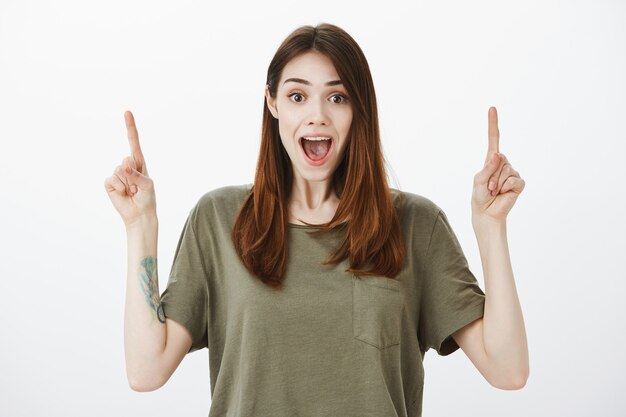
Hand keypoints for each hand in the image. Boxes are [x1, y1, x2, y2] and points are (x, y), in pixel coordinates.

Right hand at [104, 111, 156, 226]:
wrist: (139, 214)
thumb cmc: (147, 198)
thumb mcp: (147, 184)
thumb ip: (136, 174)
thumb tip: (123, 166)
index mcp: (139, 163)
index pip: (134, 142)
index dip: (130, 127)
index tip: (127, 112)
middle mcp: (127, 166)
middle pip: (126, 160)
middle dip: (133, 175)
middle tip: (137, 187)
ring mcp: (117, 174)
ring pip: (119, 171)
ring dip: (127, 184)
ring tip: (131, 191)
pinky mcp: (109, 183)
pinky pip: (111, 180)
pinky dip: (118, 188)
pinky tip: (123, 194)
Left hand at [471, 107, 524, 223]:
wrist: (487, 212)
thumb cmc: (480, 196)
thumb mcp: (479, 180)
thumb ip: (488, 168)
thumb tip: (498, 154)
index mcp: (491, 160)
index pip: (494, 139)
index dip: (493, 124)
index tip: (492, 108)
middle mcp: (503, 163)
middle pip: (499, 159)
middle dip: (491, 175)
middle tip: (489, 187)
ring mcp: (512, 172)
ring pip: (507, 171)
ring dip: (498, 184)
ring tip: (494, 191)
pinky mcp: (519, 183)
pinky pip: (514, 181)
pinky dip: (506, 188)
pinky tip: (503, 193)